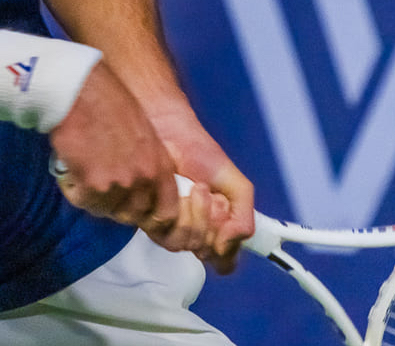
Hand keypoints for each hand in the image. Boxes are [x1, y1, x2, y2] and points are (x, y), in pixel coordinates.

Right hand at [48, 66, 178, 229]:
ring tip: (82, 172)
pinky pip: (81, 200)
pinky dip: (73, 188)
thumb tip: (137, 186)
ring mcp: (119, 185)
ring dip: (92, 197)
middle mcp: (143, 179)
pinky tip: (70, 168)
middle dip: (116, 205)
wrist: (81, 92)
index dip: (150, 214)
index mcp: (160, 165)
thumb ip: (145, 164)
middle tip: (101, 187)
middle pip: (132, 215)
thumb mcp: (143, 134)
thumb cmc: (109, 103)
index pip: (166, 211)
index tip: (136, 207)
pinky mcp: (92, 186)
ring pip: (104, 210)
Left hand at [153, 116, 255, 273]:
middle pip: (206, 253)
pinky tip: (179, 188)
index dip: (227, 249)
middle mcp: (193, 233)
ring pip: (186, 244)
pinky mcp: (150, 219)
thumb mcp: (236, 185)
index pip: (225, 262)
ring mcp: (170, 228)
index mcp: (216, 230)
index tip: (229, 223)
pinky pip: (165, 231)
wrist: (170, 132)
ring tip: (197, 188)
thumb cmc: (201, 154)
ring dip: (197, 213)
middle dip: (214, 221)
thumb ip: (244, 217)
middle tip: (214, 196)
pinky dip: (179, 208)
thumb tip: (231, 243)